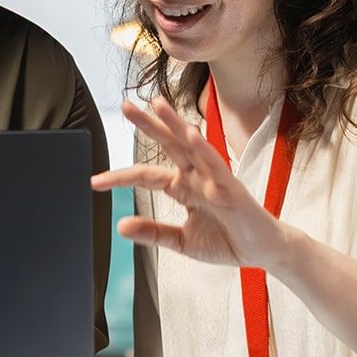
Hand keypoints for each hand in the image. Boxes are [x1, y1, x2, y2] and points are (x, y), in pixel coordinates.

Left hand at [91, 97, 292, 267]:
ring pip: (190, 145)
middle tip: (125, 106)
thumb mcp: (182, 242)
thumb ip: (154, 233)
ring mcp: (213, 177)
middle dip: (147, 125)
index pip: (145, 175)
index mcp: (182, 186)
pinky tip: (189, 133)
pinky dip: (202, 148)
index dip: (120, 177)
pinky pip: (215, 164)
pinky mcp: (230, 186)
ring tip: (157, 104)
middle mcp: (195, 175)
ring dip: (174, 123)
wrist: (261, 252)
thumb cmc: (226, 241)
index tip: (95, 181)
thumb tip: (122, 226)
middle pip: (167, 144)